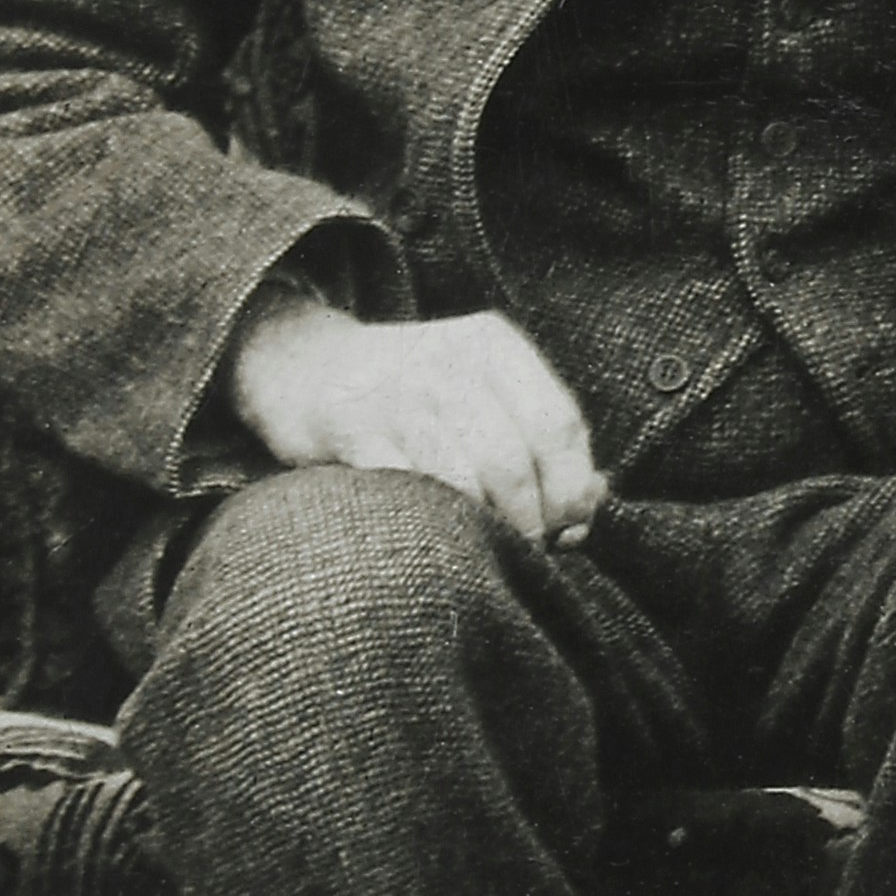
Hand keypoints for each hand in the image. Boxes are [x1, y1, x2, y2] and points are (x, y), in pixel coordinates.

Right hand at [224, 284, 606, 545]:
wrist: (302, 365)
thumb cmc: (412, 396)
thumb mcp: (481, 393)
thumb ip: (539, 441)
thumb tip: (594, 503)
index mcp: (494, 347)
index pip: (560, 424)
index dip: (573, 487)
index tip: (569, 527)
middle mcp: (451, 362)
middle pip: (517, 459)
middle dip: (532, 520)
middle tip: (527, 549)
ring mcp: (399, 395)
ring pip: (469, 479)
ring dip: (487, 528)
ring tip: (486, 544)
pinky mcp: (352, 431)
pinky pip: (411, 491)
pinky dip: (435, 522)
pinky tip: (438, 533)